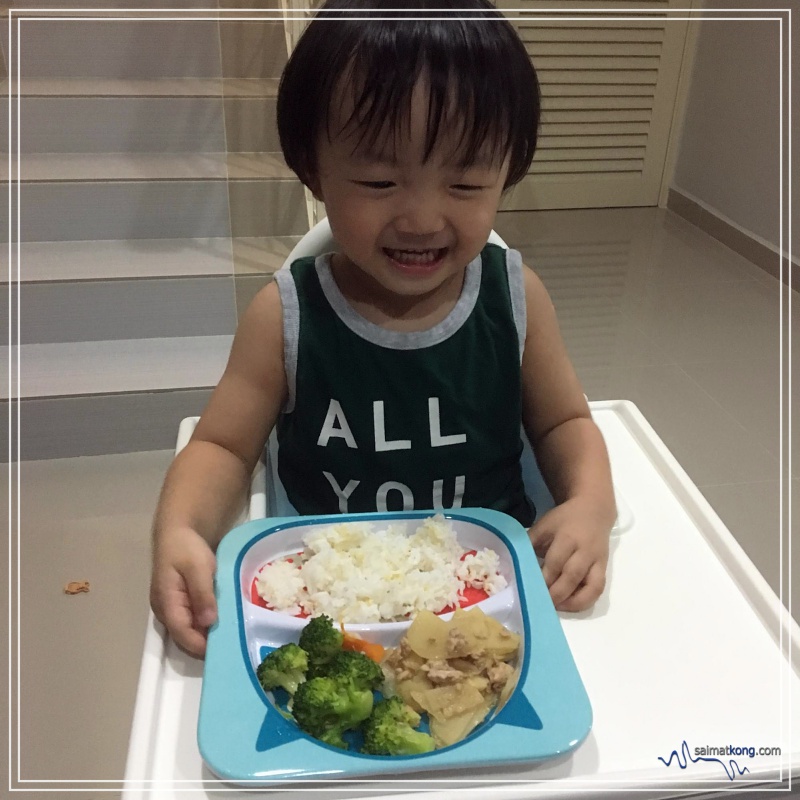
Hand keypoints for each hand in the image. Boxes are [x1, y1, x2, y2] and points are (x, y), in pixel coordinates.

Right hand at [150, 527, 217, 656]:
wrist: (177, 532)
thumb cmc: (185, 548)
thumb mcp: (198, 567)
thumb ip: (202, 594)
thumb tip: (208, 622)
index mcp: (166, 603)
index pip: (182, 634)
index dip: (201, 646)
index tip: (223, 651)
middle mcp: (165, 611)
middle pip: (184, 637)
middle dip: (205, 644)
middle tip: (232, 645)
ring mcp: (170, 609)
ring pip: (188, 631)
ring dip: (206, 636)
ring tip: (230, 637)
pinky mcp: (179, 604)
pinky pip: (191, 621)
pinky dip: (205, 626)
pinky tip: (222, 623)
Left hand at [528, 498, 610, 611]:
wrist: (594, 511)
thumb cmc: (564, 520)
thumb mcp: (544, 525)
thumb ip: (530, 543)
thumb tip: (516, 563)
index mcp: (568, 538)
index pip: (555, 562)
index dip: (544, 578)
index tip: (530, 589)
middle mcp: (585, 551)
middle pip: (572, 576)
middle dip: (556, 593)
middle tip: (541, 603)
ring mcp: (597, 561)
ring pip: (591, 587)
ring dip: (573, 602)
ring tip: (556, 608)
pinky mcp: (604, 568)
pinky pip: (598, 589)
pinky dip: (585, 601)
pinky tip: (570, 604)